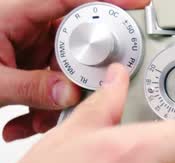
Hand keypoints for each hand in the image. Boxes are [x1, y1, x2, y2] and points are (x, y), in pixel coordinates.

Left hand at [0, 0, 148, 141]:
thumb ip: (32, 87)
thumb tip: (70, 94)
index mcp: (16, 14)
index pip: (73, 0)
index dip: (111, 1)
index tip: (140, 5)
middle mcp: (25, 27)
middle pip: (77, 43)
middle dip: (83, 76)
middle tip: (84, 95)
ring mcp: (26, 47)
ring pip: (65, 70)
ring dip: (58, 101)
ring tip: (40, 119)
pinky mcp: (24, 66)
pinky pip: (49, 84)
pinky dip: (42, 108)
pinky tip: (25, 122)